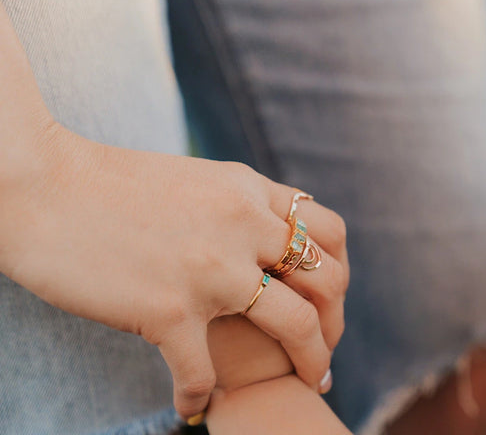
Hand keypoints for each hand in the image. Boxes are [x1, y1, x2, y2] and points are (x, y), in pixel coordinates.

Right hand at [0, 122, 348, 419]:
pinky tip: (192, 405)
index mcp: (248, 191)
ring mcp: (211, 269)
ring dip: (313, 361)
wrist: (42, 186)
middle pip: (327, 280)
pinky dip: (201, 397)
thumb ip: (239, 205)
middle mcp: (242, 226)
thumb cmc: (110, 185)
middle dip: (337, 323)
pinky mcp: (169, 309)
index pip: (329, 231)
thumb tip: (268, 232)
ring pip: (296, 325)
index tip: (331, 301)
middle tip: (326, 351)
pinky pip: (205, 373)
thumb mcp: (197, 181)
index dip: (341, 271)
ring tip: (311, 383)